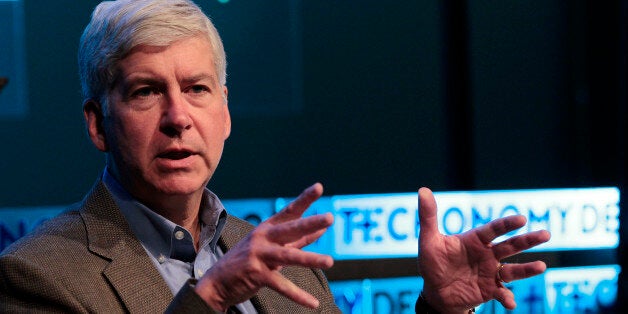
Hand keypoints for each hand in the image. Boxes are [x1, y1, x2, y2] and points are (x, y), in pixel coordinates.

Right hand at [194, 183, 333, 310]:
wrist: (218, 281)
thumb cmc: (249, 261)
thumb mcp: (272, 246)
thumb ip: (297, 239)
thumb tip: (321, 229)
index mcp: (267, 228)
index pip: (289, 211)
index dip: (304, 199)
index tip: (319, 187)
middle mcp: (263, 238)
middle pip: (290, 229)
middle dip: (310, 223)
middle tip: (329, 217)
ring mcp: (259, 256)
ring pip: (289, 256)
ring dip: (311, 259)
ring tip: (330, 261)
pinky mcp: (256, 275)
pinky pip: (282, 286)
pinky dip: (298, 295)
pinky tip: (313, 303)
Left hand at [417, 187, 550, 313]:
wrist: (435, 291)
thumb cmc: (433, 263)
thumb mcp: (428, 240)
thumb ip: (428, 216)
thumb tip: (423, 190)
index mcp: (475, 240)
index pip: (493, 230)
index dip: (506, 224)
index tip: (521, 219)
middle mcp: (487, 254)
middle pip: (511, 246)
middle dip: (528, 240)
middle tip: (546, 234)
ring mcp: (491, 273)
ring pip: (513, 270)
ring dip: (527, 269)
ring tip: (541, 266)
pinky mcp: (490, 291)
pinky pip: (502, 294)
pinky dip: (507, 298)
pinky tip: (510, 303)